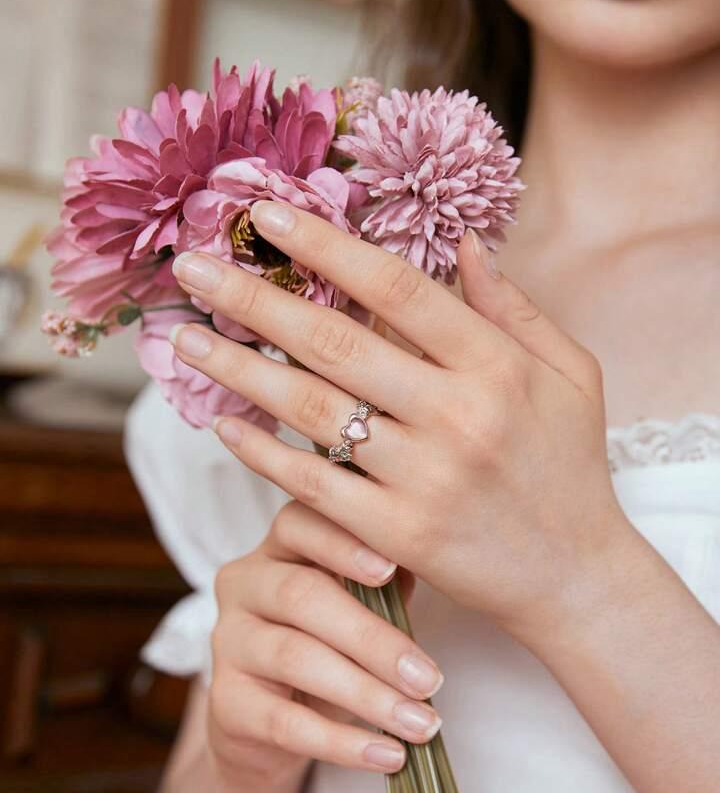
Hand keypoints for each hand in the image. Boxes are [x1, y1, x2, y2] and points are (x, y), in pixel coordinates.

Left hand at [171, 201, 634, 638]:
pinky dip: (264, 453)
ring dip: (239, 371)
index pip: (398, 288)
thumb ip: (516, 308)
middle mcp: (458, 415)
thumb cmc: (569, 467)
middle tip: (192, 268)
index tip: (269, 216)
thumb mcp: (570, 374)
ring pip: (311, 411)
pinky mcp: (397, 534)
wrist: (573, 576)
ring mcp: (423, 478)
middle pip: (336, 343)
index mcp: (497, 365)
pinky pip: (314, 484)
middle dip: (254, 299)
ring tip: (185, 340)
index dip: (328, 246)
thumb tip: (462, 243)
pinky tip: (224, 426)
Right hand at [208, 499, 443, 785]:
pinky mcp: (225, 701)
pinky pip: (284, 721)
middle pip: (302, 596)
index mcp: (277, 548)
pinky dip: (342, 742)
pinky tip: (386, 755)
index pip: (298, 525)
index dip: (342, 543)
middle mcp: (244, 584)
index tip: (391, 569)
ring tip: (421, 723)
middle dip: (373, 639)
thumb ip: (383, 581)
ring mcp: (228, 641)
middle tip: (429, 678)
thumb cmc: (328, 644)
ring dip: (367, 695)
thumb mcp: (356, 606)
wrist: (269, 722)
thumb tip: (425, 563)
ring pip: (295, 658)